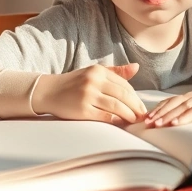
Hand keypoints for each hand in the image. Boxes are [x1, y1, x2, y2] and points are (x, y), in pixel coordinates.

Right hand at [32, 64, 146, 123]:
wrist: (48, 92)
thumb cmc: (73, 83)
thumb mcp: (93, 73)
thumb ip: (115, 71)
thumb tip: (136, 67)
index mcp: (98, 71)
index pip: (124, 84)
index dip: (135, 96)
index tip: (141, 105)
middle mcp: (93, 81)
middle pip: (123, 94)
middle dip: (136, 106)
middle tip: (143, 115)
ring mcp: (87, 95)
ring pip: (117, 106)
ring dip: (129, 114)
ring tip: (135, 120)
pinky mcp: (82, 110)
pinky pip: (105, 116)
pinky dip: (116, 120)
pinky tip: (121, 123)